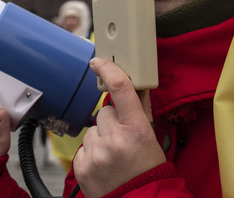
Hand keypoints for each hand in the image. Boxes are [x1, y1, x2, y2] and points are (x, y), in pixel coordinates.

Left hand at [72, 57, 165, 197]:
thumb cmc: (148, 171)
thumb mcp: (151, 138)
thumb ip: (141, 110)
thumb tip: (136, 85)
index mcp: (137, 129)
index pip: (121, 88)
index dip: (108, 69)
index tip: (98, 62)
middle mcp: (115, 139)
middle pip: (104, 111)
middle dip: (112, 121)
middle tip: (123, 139)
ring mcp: (97, 154)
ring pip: (91, 130)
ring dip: (100, 138)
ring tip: (114, 155)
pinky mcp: (82, 166)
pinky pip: (83, 147)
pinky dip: (91, 153)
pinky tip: (104, 164)